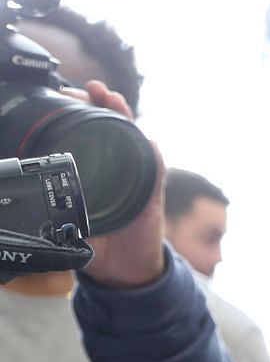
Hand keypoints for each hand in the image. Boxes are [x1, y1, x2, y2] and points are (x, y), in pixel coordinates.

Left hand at [67, 81, 167, 289]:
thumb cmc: (96, 243)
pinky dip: (152, 155)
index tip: (65, 96)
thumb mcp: (64, 221)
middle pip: (114, 126)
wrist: (123, 271)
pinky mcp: (151, 196)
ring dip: (124, 117)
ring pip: (134, 139)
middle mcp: (119, 168)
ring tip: (111, 99)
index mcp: (96, 170)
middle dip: (101, 103)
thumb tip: (24, 191)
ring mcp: (137, 179)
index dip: (80, 111)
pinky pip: (155, 170)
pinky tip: (146, 140)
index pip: (89, 132)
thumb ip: (51, 206)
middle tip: (88, 90)